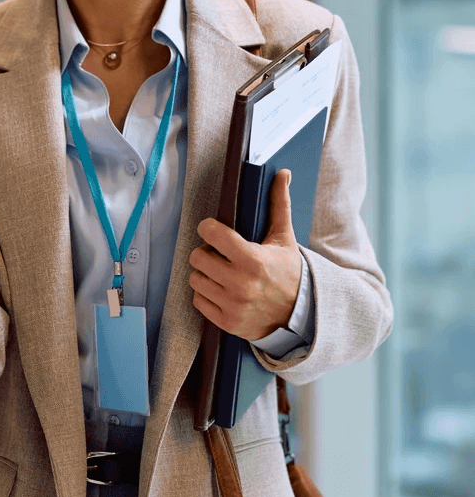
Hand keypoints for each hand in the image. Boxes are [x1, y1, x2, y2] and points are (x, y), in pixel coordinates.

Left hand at [189, 169, 300, 340]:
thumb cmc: (289, 272)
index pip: (211, 234)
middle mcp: (241, 284)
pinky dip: (206, 295)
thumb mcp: (284, 238)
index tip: (213, 230)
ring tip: (221, 273)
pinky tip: (222, 291)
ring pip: (195, 279)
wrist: (302, 315)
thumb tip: (282, 173)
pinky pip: (198, 301)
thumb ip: (279, 204)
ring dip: (204, 275)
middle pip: (197, 257)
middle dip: (206, 253)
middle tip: (219, 255)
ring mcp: (233, 306)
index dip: (209, 229)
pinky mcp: (228, 323)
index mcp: (253, 260)